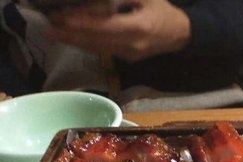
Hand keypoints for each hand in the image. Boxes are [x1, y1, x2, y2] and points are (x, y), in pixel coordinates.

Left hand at [47, 0, 190, 61]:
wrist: (181, 35)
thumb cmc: (162, 11)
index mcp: (140, 27)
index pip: (105, 25)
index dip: (83, 22)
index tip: (63, 18)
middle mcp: (134, 44)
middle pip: (98, 41)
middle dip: (73, 35)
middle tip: (50, 28)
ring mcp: (131, 54)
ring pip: (99, 49)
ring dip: (76, 42)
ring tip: (55, 34)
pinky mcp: (128, 58)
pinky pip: (104, 51)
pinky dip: (87, 45)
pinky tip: (73, 39)